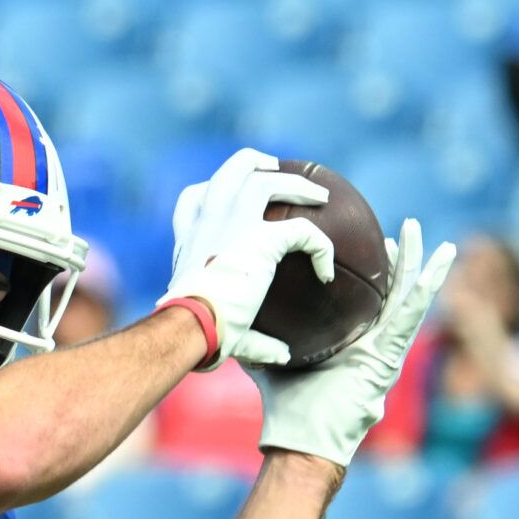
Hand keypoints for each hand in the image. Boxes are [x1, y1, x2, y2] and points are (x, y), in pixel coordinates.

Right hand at [158, 148, 335, 367]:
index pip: (194, 200)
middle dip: (257, 163)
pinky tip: (328, 270)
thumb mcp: (213, 327)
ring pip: (267, 180)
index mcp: (191, 239)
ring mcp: (233, 222)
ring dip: (297, 184)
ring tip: (320, 196)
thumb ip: (250, 337)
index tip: (230, 200)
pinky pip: (303, 231)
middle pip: (232, 170)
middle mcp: (209, 221)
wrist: (190, 327)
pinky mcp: (261, 237)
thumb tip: (279, 355)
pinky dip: (320, 247)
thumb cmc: (195, 334)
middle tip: (277, 170)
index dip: (213, 192)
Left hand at [251, 219, 455, 465]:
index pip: (370, 302)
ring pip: (409, 302)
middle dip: (404, 260)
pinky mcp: (388, 360)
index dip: (377, 274)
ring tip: (434, 240)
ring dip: (422, 268)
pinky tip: (438, 268)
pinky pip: (409, 319)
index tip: (378, 244)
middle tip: (409, 228)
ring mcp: (385, 353)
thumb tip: (244, 323)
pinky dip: (425, 292)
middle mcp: (374, 347)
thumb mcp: (275, 363)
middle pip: (394, 295)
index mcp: (353, 345)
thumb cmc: (290, 409)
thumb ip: (266, 343)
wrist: (302, 440)